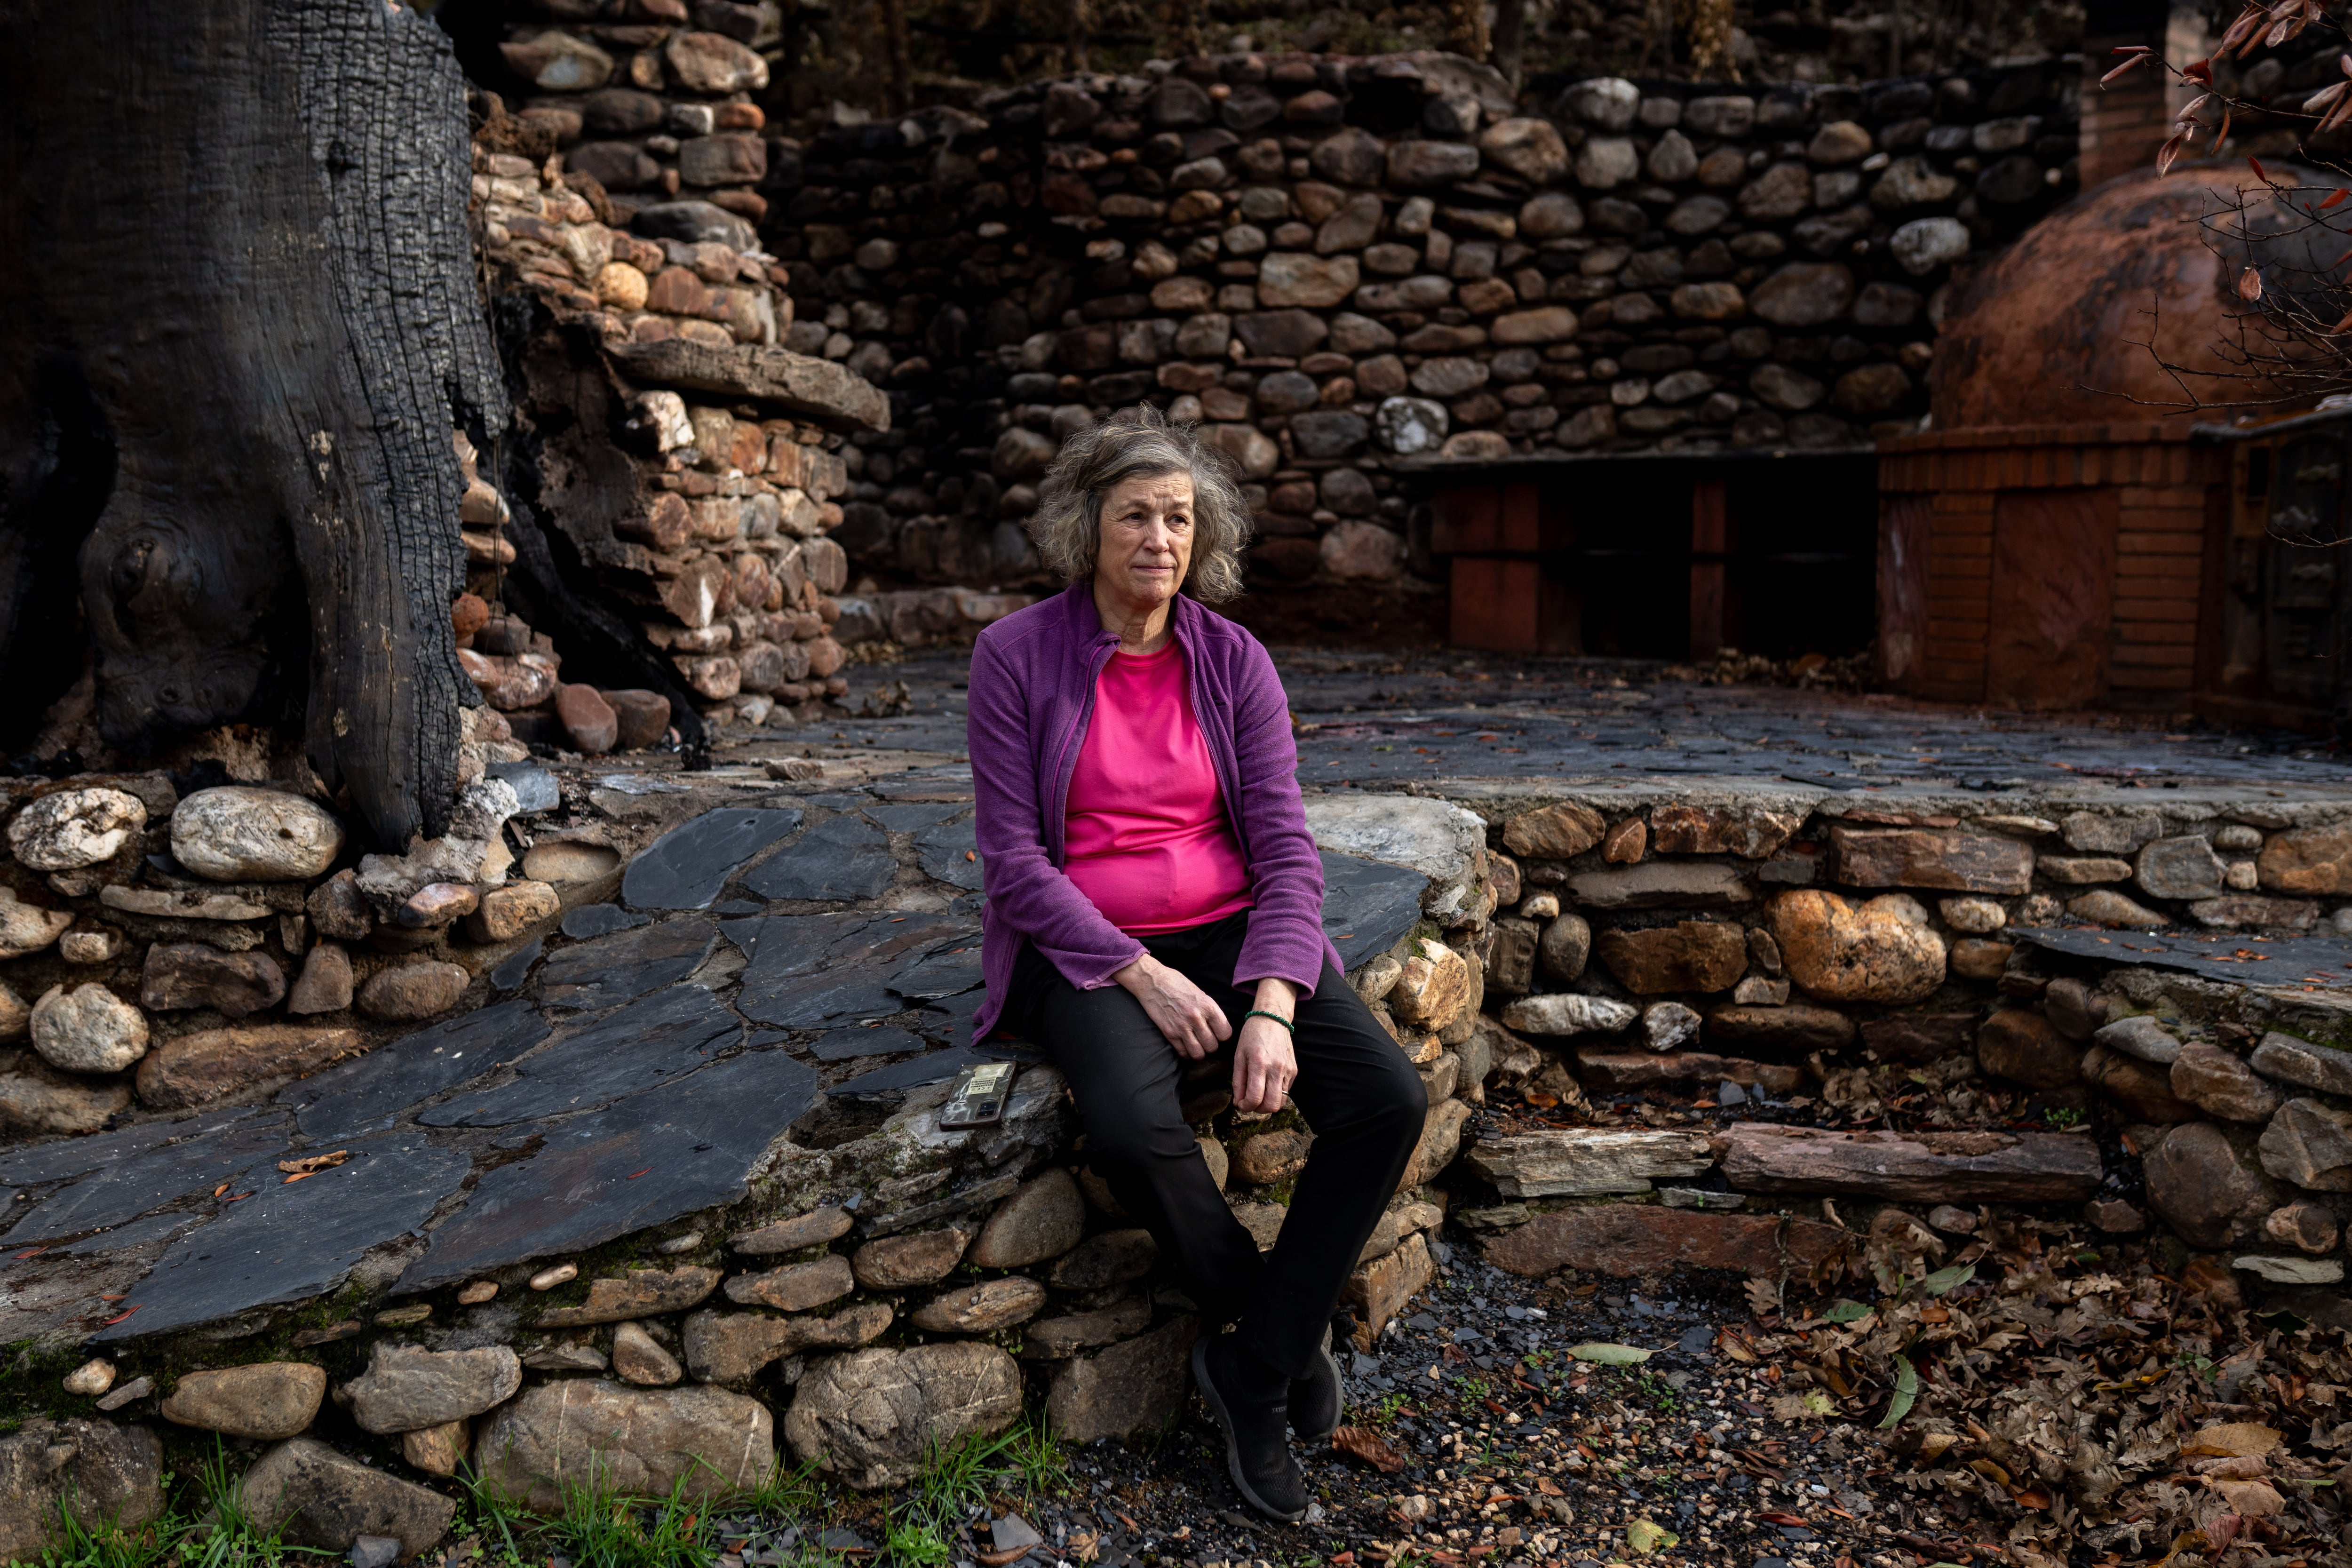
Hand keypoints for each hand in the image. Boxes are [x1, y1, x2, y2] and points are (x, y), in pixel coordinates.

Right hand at [1114, 953, 1230, 1058]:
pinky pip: (1182, 1053)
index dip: (1222, 1035)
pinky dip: (1185, 1053)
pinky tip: (1185, 1045)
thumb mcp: (1199, 992)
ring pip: (1198, 1054)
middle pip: (1212, 1046)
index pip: (1225, 1033)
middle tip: (1205, 1040)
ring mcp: (1182, 1026)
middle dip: (1210, 1045)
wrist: (1152, 981)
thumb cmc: (1176, 983)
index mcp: (1208, 1005)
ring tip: (1196, 1045)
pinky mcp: (1169, 1032)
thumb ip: (1209, 1010)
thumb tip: (1217, 1025)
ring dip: (1199, 1052)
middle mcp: (1196, 1017)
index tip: (1217, 1033)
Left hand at [1232, 979, 1297, 1113]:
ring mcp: (1288, 1070)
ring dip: (1268, 1104)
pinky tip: (1267, 1084)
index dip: (1246, 1106)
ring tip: (1259, 1095)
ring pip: (1281, 1101)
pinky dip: (1276, 1094)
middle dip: (1258, 1109)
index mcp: (1259, 1063)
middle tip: (1250, 1102)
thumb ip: (1238, 1081)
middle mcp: (1276, 1068)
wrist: (1272, 1019)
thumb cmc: (1252, 1036)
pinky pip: (1286, 1091)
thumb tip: (1239, 1101)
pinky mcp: (1294, 1070)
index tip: (1240, 1103)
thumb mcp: (1239, 1056)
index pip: (1255, 1097)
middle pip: (1271, 1105)